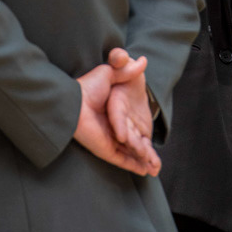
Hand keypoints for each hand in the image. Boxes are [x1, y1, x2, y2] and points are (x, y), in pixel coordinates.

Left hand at [73, 55, 160, 176]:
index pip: (132, 127)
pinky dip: (133, 165)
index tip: (150, 138)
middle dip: (145, 154)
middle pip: (134, 145)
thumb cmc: (88, 86)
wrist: (74, 100)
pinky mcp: (105, 148)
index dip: (143, 134)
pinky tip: (143, 170)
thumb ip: (127, 69)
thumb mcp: (111, 73)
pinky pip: (122, 160)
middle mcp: (112, 129)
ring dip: (143, 162)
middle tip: (157, 164)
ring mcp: (109, 140)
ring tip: (155, 169)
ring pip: (130, 155)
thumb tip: (144, 60)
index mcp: (114, 114)